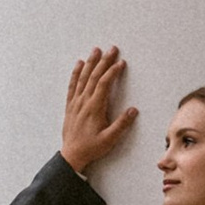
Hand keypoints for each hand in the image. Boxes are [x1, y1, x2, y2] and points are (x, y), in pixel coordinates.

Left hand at [60, 45, 137, 177]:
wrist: (71, 155)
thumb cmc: (92, 147)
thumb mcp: (110, 139)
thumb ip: (122, 124)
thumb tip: (133, 110)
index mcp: (94, 108)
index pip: (104, 84)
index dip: (113, 72)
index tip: (121, 63)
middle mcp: (84, 101)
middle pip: (94, 76)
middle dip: (104, 61)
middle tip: (112, 49)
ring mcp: (75, 102)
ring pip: (83, 77)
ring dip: (90, 63)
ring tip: (96, 50)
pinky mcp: (70, 105)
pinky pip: (72, 85)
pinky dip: (76, 73)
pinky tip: (78, 64)